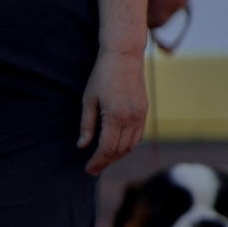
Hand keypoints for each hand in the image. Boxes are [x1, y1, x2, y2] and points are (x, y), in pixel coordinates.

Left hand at [79, 45, 148, 173]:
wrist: (125, 57)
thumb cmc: (102, 76)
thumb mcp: (89, 99)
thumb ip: (87, 124)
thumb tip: (82, 145)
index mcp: (115, 116)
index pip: (107, 148)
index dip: (97, 161)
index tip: (88, 169)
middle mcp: (131, 118)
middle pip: (120, 150)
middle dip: (106, 162)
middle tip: (93, 169)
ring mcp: (141, 115)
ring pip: (131, 145)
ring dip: (118, 155)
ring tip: (104, 159)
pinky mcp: (145, 111)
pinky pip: (138, 135)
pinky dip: (128, 145)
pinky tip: (117, 146)